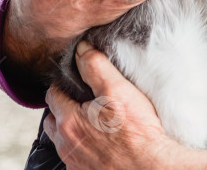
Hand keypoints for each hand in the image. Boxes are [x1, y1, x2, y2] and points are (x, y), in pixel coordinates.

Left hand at [45, 42, 206, 169]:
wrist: (153, 168)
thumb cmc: (137, 132)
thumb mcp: (118, 90)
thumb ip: (96, 67)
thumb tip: (82, 49)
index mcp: (68, 121)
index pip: (53, 93)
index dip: (65, 81)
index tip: (78, 75)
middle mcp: (67, 144)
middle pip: (55, 117)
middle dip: (65, 104)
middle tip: (85, 95)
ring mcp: (76, 162)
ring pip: (64, 138)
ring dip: (73, 125)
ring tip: (94, 115)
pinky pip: (78, 154)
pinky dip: (84, 144)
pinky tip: (103, 137)